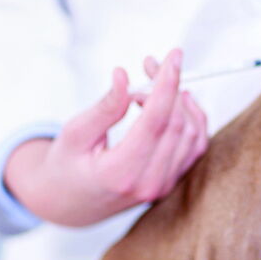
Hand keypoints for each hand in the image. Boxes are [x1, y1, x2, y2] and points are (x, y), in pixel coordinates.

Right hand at [3, 48, 208, 226]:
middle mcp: (148, 183)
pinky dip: (193, 119)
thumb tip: (124, 74)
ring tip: (153, 82)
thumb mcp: (74, 134)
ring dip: (180, 100)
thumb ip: (104, 107)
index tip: (173, 56)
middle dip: (169, 86)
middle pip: (177, 125)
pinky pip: (195, 147)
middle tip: (149, 63)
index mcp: (120, 173)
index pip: (156, 122)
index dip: (167, 84)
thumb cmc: (65, 166)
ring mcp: (163, 186)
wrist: (68, 204)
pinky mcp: (171, 182)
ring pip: (192, 134)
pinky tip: (178, 101)